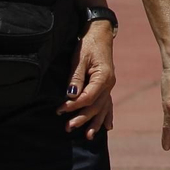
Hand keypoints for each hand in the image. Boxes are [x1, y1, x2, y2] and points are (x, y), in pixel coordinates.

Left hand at [59, 21, 115, 137]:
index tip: (60, 109)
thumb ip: (76, 78)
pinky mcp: (106, 85)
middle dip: (82, 117)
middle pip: (96, 106)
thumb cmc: (88, 44)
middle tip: (67, 127)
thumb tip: (71, 96)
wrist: (99, 33)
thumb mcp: (79, 58)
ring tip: (87, 136)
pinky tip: (108, 127)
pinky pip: (108, 103)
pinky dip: (107, 115)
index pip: (88, 97)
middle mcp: (109, 84)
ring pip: (103, 107)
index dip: (74, 106)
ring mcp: (109, 85)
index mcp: (103, 77)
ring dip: (95, 121)